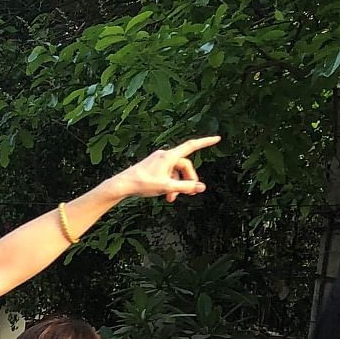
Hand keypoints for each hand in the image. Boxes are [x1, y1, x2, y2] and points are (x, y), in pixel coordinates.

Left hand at [105, 136, 219, 202]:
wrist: (122, 184)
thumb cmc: (143, 184)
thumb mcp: (167, 187)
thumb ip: (185, 187)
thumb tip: (202, 188)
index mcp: (169, 156)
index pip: (192, 146)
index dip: (205, 142)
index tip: (217, 139)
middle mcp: (164, 155)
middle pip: (184, 165)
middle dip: (188, 179)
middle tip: (191, 193)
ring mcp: (158, 161)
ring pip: (174, 172)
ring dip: (177, 185)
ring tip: (172, 199)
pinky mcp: (152, 167)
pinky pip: (166, 173)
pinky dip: (169, 183)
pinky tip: (166, 196)